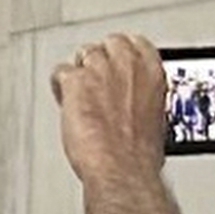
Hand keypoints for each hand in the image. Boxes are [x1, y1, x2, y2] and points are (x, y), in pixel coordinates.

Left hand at [51, 33, 171, 192]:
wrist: (123, 169)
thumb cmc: (139, 155)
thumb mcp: (155, 118)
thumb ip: (141, 99)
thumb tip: (132, 103)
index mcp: (151, 70)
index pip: (134, 44)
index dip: (119, 57)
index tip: (114, 67)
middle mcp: (126, 64)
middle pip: (106, 46)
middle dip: (99, 63)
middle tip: (94, 86)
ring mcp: (99, 70)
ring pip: (82, 56)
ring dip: (80, 75)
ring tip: (79, 99)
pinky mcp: (75, 82)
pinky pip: (60, 73)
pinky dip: (60, 88)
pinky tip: (65, 103)